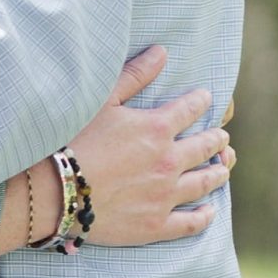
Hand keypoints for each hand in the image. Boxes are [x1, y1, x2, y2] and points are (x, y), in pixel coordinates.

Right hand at [64, 45, 235, 245]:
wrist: (55, 191)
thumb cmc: (73, 139)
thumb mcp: (103, 99)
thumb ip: (135, 75)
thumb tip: (161, 52)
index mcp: (157, 128)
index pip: (189, 110)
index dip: (200, 102)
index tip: (206, 99)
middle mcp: (169, 162)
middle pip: (204, 148)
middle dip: (216, 139)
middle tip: (222, 137)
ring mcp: (164, 196)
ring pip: (203, 183)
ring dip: (217, 173)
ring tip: (223, 167)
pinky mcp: (155, 225)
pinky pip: (190, 223)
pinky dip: (204, 217)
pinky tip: (210, 212)